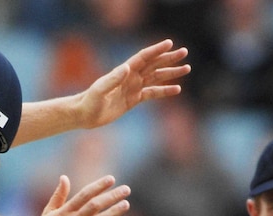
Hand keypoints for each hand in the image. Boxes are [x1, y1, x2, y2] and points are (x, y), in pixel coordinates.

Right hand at [26, 175, 129, 215]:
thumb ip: (58, 195)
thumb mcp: (48, 213)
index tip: (111, 179)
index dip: (98, 186)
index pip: (84, 195)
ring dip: (113, 212)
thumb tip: (64, 177)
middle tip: (126, 189)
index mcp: (64, 212)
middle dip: (111, 196)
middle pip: (94, 205)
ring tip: (126, 204)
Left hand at [74, 39, 190, 129]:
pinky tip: (177, 89)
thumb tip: (127, 68)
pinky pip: (152, 93)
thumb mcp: (100, 90)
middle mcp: (130, 77)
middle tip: (184, 52)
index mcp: (123, 71)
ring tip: (186, 68)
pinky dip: (165, 91)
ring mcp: (133, 87)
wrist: (85, 114)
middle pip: (153, 64)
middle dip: (169, 58)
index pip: (143, 57)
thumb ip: (113, 79)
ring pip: (156, 77)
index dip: (156, 50)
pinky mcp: (134, 99)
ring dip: (171, 73)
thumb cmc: (90, 101)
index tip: (169, 43)